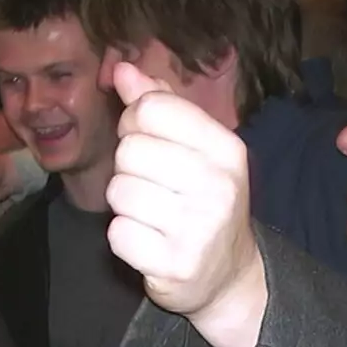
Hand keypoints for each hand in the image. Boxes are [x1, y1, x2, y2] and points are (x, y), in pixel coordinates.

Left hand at [105, 62, 267, 346]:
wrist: (228, 276)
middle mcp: (218, 187)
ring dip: (125, 205)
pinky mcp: (175, 266)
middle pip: (130, 150)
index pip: (153, 109)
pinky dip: (125, 238)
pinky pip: (117, 234)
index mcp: (227, 150)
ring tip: (152, 216)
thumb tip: (123, 70)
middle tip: (152, 188)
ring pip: (119, 192)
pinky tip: (149, 243)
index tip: (149, 144)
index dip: (135, 123)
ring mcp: (198, 229)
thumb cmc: (204, 201)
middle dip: (129, 168)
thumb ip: (160, 105)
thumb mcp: (195, 148)